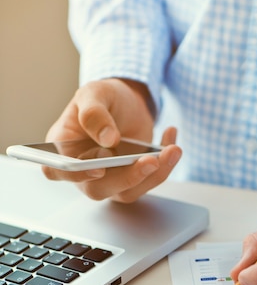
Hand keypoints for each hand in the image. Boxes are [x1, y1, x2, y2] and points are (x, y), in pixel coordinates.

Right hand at [42, 78, 181, 201]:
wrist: (127, 104)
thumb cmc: (103, 99)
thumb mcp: (95, 93)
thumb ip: (94, 112)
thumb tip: (107, 139)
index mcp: (63, 148)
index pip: (57, 171)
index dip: (75, 174)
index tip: (98, 168)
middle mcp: (83, 171)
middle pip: (98, 189)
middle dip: (127, 177)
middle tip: (149, 161)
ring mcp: (108, 180)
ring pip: (128, 191)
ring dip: (154, 174)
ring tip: (172, 149)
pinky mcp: (131, 182)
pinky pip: (149, 182)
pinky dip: (165, 165)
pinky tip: (171, 140)